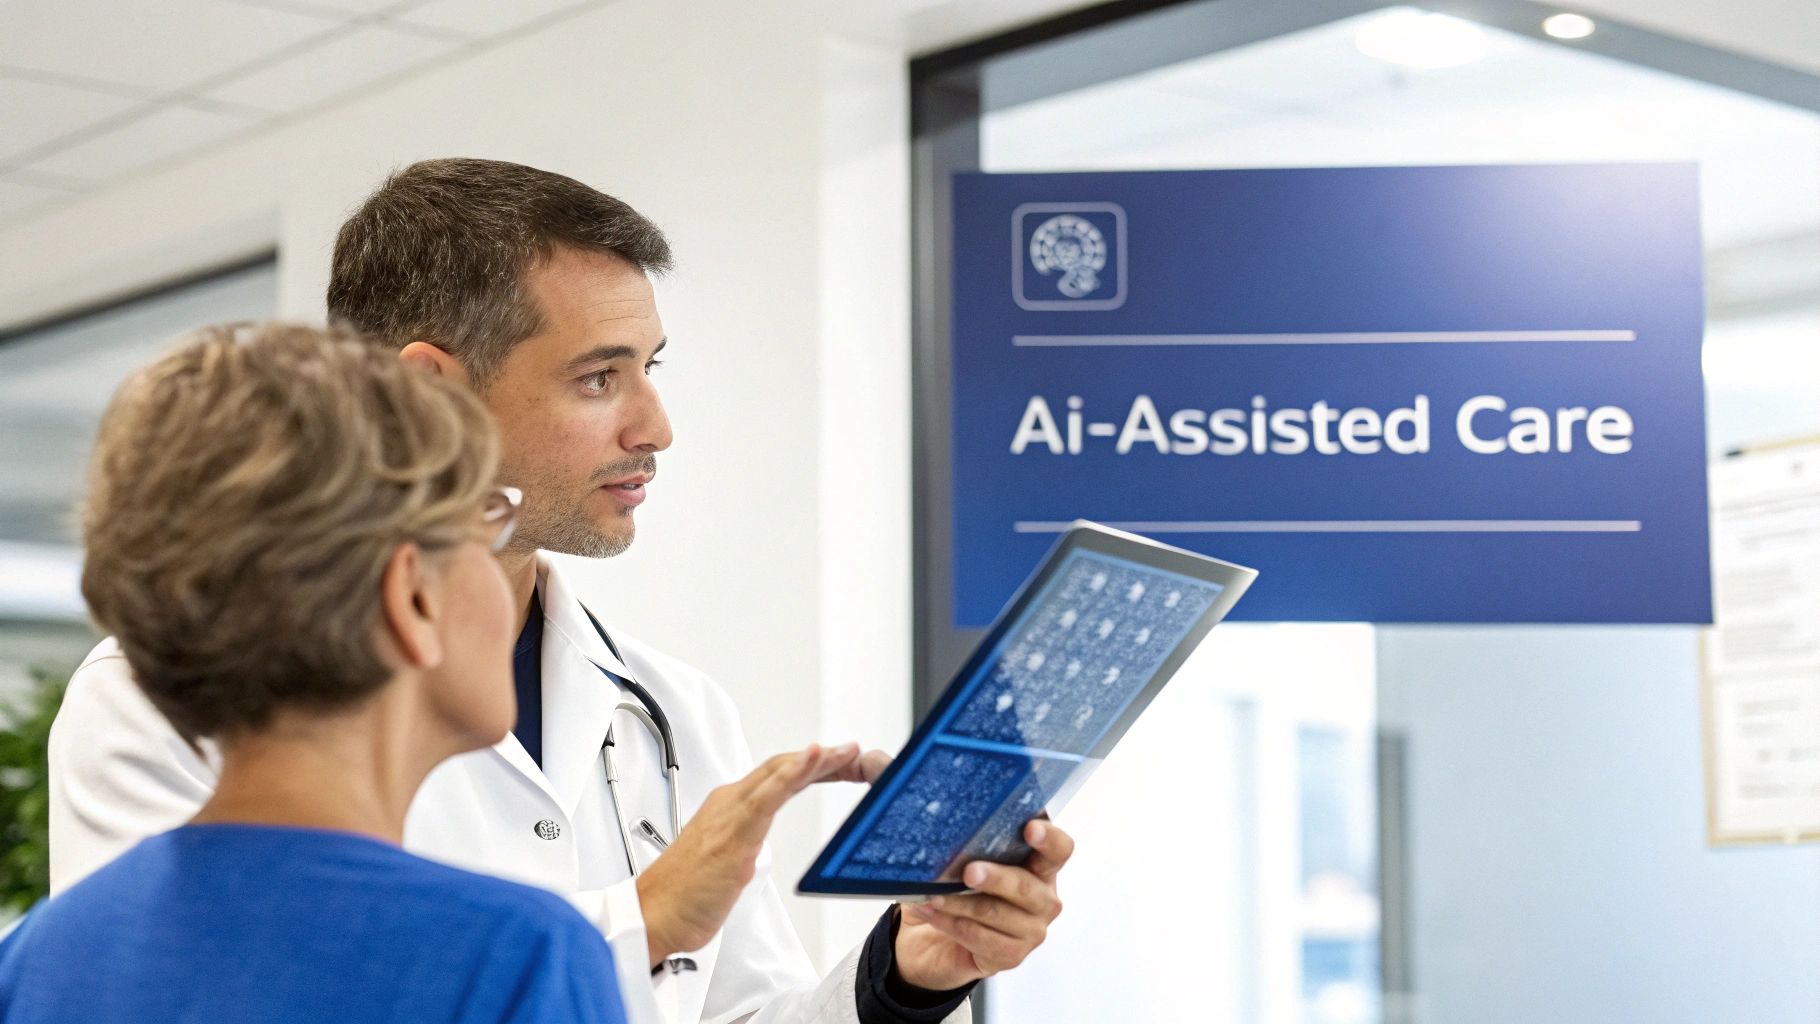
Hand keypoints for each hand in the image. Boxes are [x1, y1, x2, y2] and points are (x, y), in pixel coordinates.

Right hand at [636, 742, 864, 966]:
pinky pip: (770, 793)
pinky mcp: (736, 831)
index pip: (777, 778)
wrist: (654, 915)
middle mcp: (730, 803)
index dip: (811, 768)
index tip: (840, 765)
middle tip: (854, 752)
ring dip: (818, 760)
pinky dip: (795, 771)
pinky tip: (815, 758)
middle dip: (823, 759)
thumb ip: (741, 848)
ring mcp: (733, 814)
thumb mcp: (726, 865)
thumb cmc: (683, 896)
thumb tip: (753, 851)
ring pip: (780, 773)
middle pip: (782, 768)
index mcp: (729, 809)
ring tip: (847, 751)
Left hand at [893, 818, 1074, 991]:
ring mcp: (1031, 931)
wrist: (935, 938)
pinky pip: (980, 938)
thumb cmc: (959, 890)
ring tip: (933, 894)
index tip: (1030, 828)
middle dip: (995, 877)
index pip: (1059, 850)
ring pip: (996, 913)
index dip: (1049, 839)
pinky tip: (931, 912)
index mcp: (1041, 866)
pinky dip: (951, 923)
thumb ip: (974, 843)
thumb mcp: (966, 860)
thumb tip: (955, 825)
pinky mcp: (1012, 956)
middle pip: (1025, 886)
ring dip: (960, 902)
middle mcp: (1043, 899)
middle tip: (969, 872)